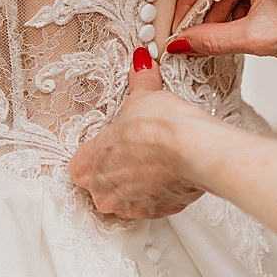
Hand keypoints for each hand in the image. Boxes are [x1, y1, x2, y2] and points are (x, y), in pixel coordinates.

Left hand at [68, 49, 212, 218]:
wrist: (196, 151)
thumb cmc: (161, 129)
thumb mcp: (142, 97)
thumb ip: (139, 83)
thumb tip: (141, 64)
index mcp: (87, 167)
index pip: (80, 165)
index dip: (97, 153)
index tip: (111, 143)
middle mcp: (104, 193)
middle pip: (101, 186)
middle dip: (116, 172)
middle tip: (134, 153)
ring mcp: (131, 206)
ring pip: (126, 199)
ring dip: (137, 185)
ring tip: (154, 163)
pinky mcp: (158, 212)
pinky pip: (152, 205)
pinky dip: (159, 193)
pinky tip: (169, 174)